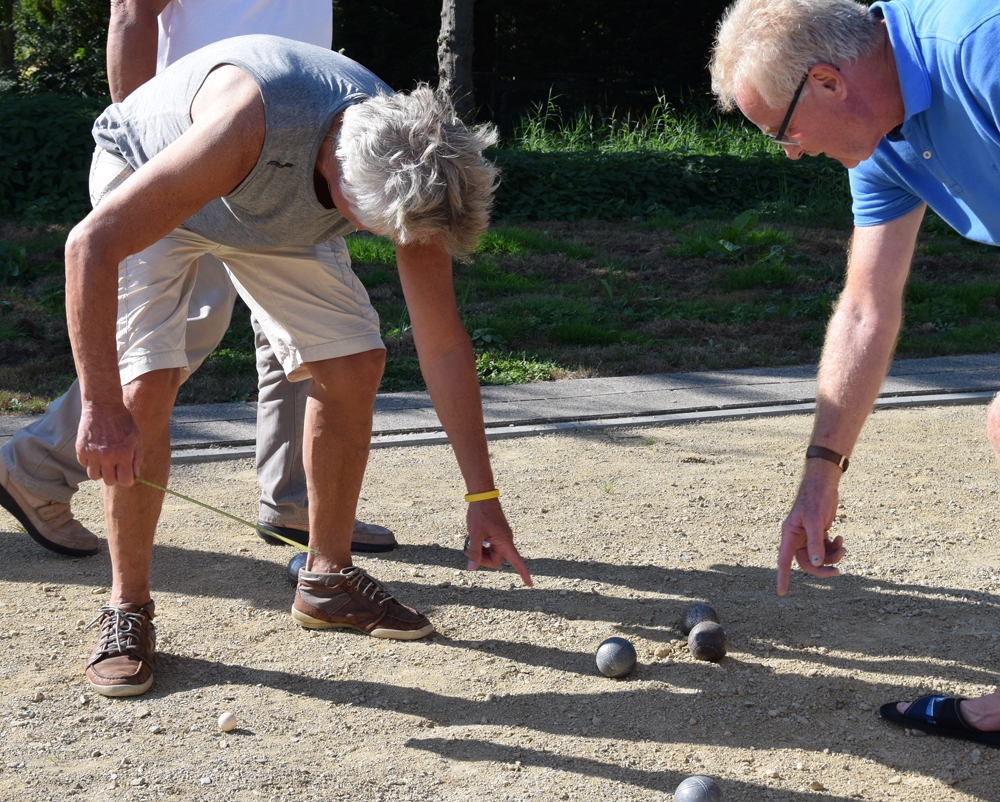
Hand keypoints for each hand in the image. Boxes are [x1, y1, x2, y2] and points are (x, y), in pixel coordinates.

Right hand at [76, 399, 142, 485]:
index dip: (127, 480)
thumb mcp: (136, 438)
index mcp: (123, 454)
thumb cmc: (124, 422)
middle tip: (116, 467)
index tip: (127, 474)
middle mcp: (106, 456)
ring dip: (100, 472)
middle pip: (109, 481)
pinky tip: (96, 453)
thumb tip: (135, 475)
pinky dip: (89, 462)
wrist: (103, 406)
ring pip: (93, 476)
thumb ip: (137, 458)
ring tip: (105, 462)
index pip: (125, 481)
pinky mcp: (80, 448)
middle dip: (114, 476)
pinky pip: (84, 465)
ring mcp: (92, 453)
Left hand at [464, 499, 531, 585]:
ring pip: (492, 553)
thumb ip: (474, 553)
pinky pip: (491, 546)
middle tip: (468, 551)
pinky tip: (475, 539)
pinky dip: (483, 546)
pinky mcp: (497, 533)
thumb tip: (471, 569)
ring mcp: (502, 537)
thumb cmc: (480, 514)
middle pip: (496, 560)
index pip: (517, 562)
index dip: (523, 574)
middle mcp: (506, 541)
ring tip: (470, 542)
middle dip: (482, 559)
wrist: (482, 497)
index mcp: (505, 542)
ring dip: (481, 552)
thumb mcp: (475, 535)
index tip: (530, 585)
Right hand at [777, 461, 846, 595]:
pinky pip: (825, 548)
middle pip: (807, 563)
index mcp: (790, 535)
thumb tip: (818, 564)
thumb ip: (816, 542)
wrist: (823, 483)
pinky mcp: (819, 532)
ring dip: (832, 556)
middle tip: (839, 571)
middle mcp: (797, 538)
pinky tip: (840, 538)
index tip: (782, 592)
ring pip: (819, 557)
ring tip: (843, 547)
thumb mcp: (816, 521)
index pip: (784, 561)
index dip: (782, 577)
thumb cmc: (815, 498)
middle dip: (823, 568)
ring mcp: (808, 536)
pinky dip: (834, 547)